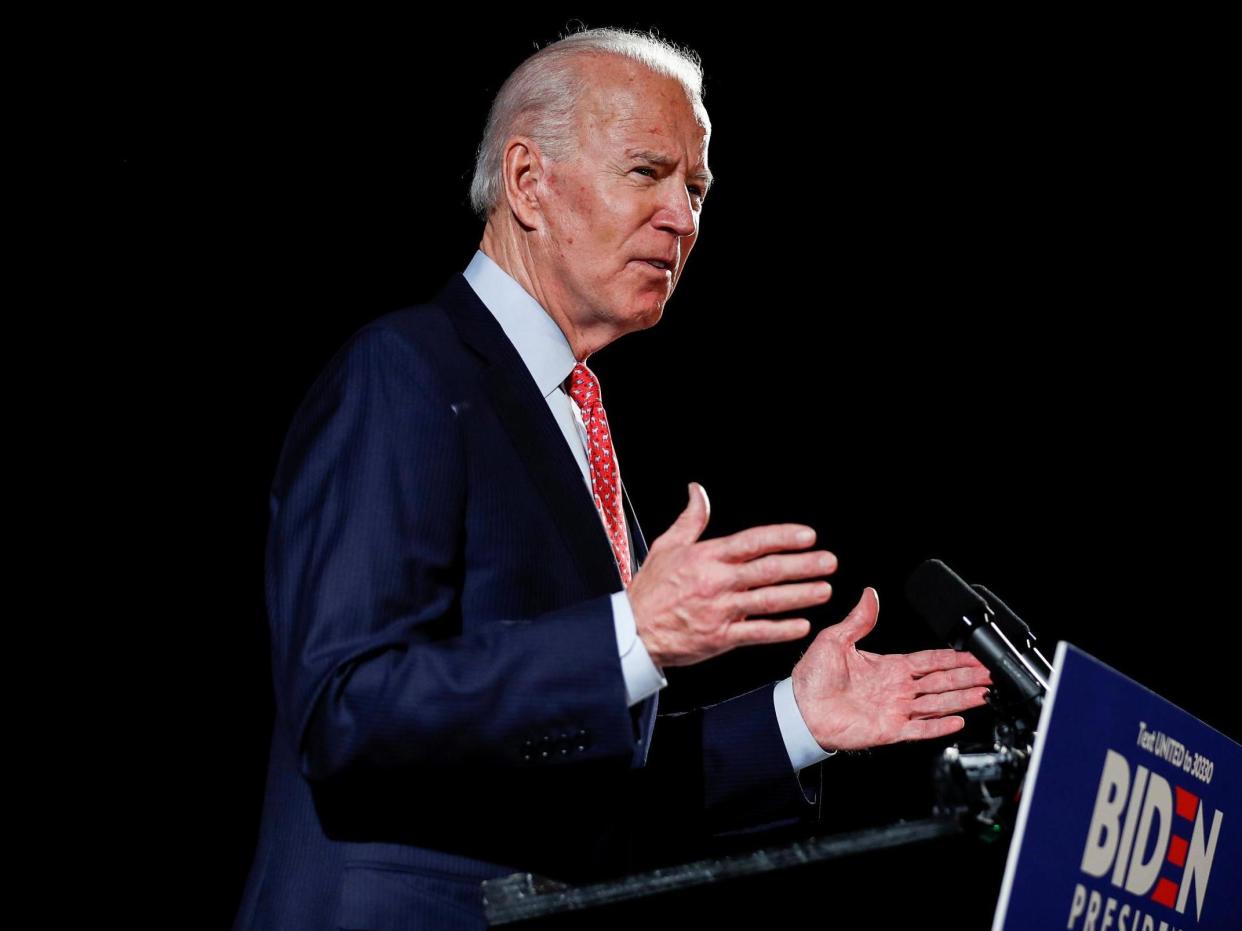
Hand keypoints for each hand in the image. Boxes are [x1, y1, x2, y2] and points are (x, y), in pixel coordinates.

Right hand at [628, 482, 834, 667]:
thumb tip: (697, 490)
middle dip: (803, 565)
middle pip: (768, 570)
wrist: (633, 630)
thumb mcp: (666, 546)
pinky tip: (802, 624)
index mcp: (707, 556)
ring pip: (768, 600)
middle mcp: (717, 581)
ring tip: (824, 589)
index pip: (752, 542)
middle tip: (829, 561)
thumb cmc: (650, 589)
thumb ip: (690, 519)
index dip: (782, 537)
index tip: (807, 536)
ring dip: (800, 595)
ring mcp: (720, 610)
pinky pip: (756, 632)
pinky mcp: (720, 638)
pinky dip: (781, 629)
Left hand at [791, 587, 991, 750]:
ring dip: (961, 699)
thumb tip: (870, 594)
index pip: (929, 660)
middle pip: (941, 681)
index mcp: (888, 666)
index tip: (973, 655)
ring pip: (937, 703)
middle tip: (990, 674)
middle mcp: (896, 688)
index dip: (952, 658)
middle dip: (966, 677)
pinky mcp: (889, 730)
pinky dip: (940, 725)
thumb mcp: (835, 639)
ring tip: (984, 694)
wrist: (799, 709)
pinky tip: (958, 720)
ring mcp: (895, 709)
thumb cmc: (812, 677)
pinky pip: (920, 728)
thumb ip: (858, 619)